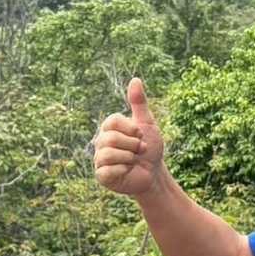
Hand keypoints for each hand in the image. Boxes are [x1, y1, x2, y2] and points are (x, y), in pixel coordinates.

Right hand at [94, 78, 165, 197]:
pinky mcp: (102, 176)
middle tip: (141, 150)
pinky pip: (108, 170)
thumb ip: (139, 102)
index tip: (140, 135)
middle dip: (133, 145)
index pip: (113, 121)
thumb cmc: (150, 147)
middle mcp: (101, 142)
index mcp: (109, 128)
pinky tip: (127, 171)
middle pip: (111, 138)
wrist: (154, 173)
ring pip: (109, 154)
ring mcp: (100, 159)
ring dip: (129, 158)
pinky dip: (123, 170)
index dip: (131, 129)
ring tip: (134, 161)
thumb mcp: (146, 123)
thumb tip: (135, 79)